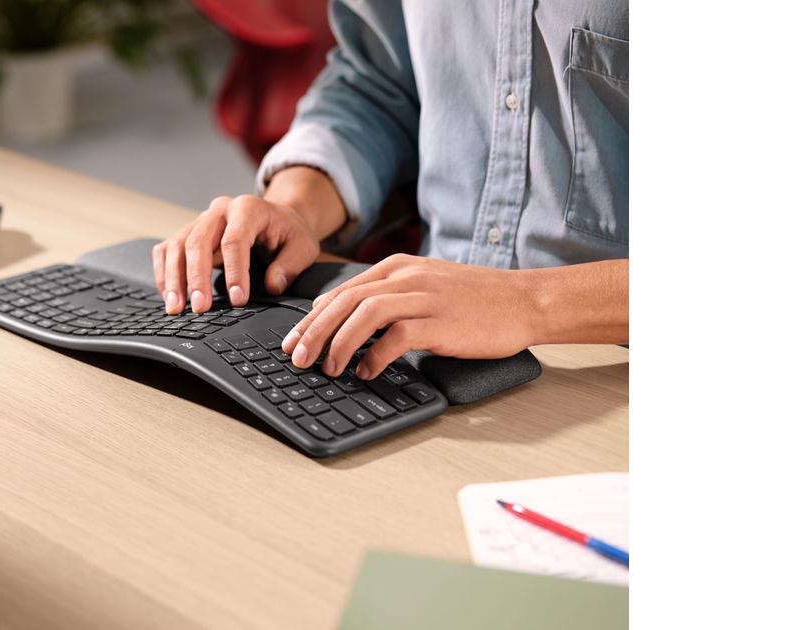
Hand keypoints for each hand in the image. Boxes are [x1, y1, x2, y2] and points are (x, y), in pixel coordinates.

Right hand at [152, 195, 320, 313]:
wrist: (277, 218)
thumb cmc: (288, 233)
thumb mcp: (303, 246)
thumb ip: (290, 265)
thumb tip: (272, 285)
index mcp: (248, 208)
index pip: (234, 240)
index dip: (235, 272)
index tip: (238, 300)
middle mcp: (219, 210)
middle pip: (197, 241)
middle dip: (196, 278)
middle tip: (199, 308)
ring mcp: (200, 220)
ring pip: (176, 245)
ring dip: (173, 279)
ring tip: (176, 308)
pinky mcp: (188, 232)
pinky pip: (166, 250)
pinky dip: (164, 273)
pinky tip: (169, 296)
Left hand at [280, 254, 539, 378]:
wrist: (526, 300)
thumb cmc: (476, 300)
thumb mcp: (426, 287)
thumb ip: (390, 298)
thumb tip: (348, 325)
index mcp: (398, 267)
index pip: (342, 290)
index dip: (312, 317)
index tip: (295, 340)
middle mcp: (407, 276)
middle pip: (344, 301)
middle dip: (312, 331)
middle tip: (295, 357)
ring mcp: (424, 297)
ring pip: (364, 314)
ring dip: (338, 343)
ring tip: (326, 368)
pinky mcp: (441, 321)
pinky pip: (396, 336)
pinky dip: (375, 356)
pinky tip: (366, 372)